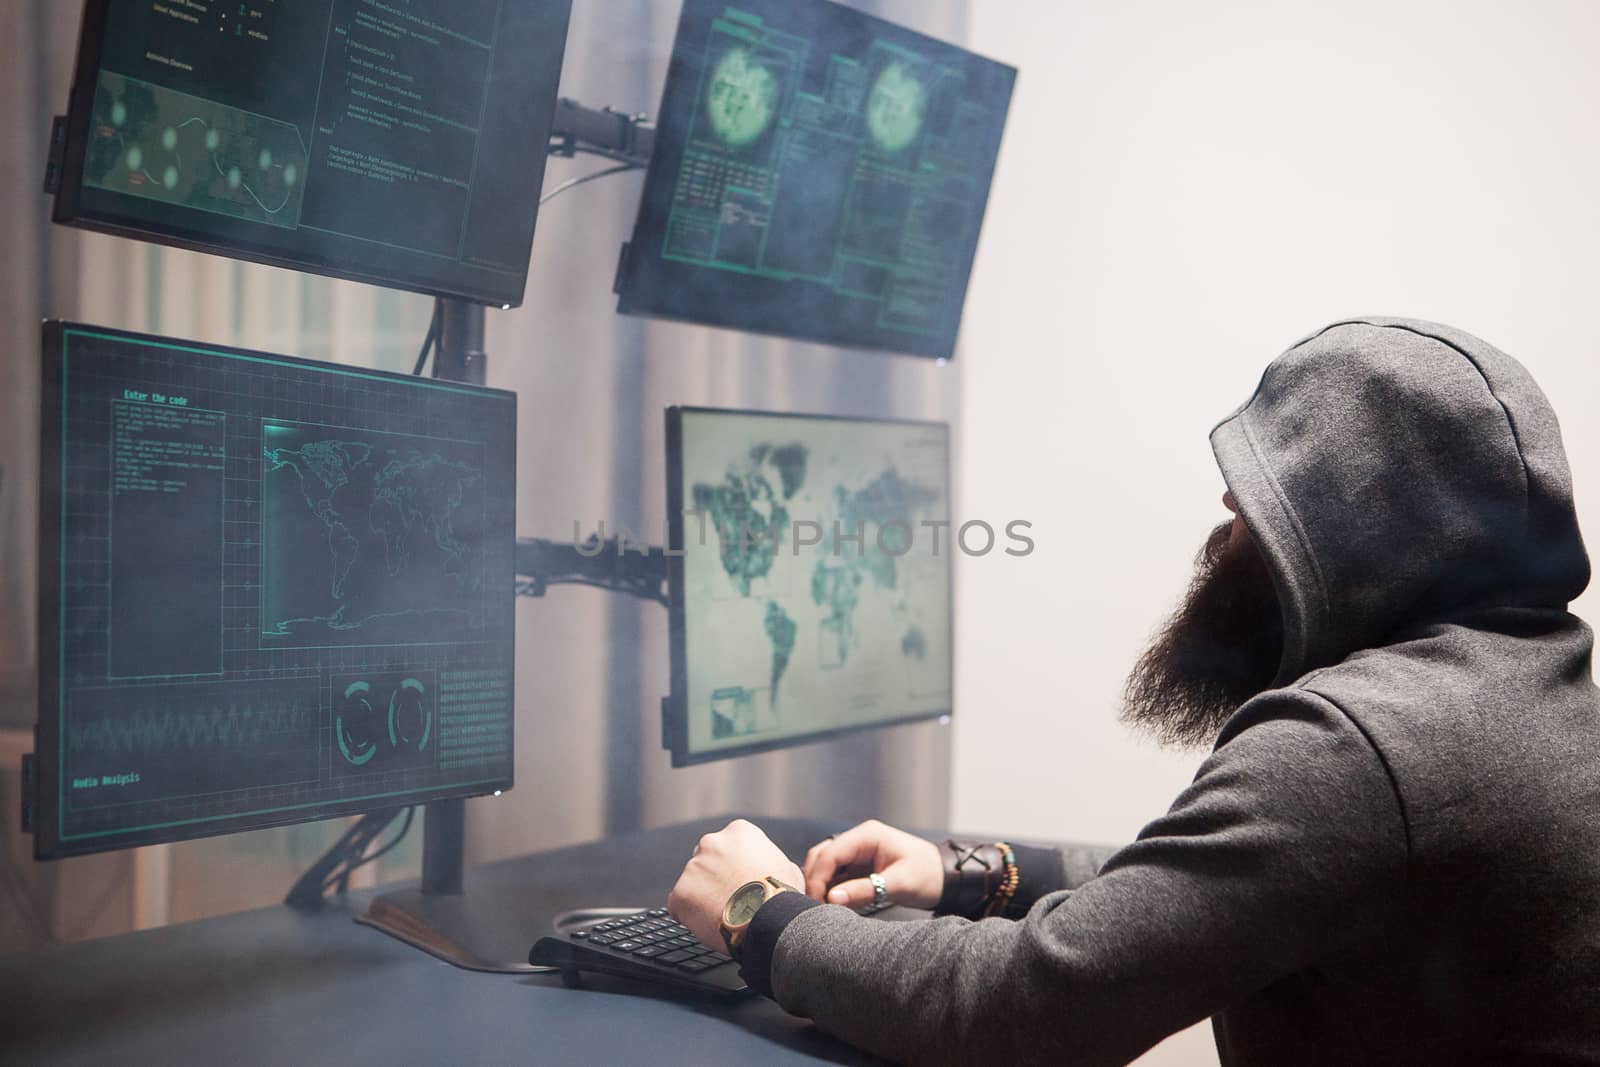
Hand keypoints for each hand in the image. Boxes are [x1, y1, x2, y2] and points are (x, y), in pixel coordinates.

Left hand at [667, 819, 804, 950]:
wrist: (769, 920)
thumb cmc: (783, 897)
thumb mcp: (788, 868)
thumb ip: (771, 861)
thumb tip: (775, 869)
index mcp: (739, 832)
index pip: (730, 846)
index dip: (735, 866)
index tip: (741, 881)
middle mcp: (712, 843)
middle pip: (707, 860)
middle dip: (714, 877)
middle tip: (729, 899)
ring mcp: (693, 868)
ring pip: (694, 883)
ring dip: (703, 897)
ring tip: (723, 916)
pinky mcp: (680, 894)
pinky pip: (680, 906)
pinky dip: (691, 916)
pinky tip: (710, 925)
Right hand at [802, 819, 942, 909]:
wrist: (946, 878)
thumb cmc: (928, 876)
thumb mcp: (898, 884)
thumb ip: (865, 890)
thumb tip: (832, 898)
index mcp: (867, 836)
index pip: (830, 854)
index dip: (818, 878)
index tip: (815, 902)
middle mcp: (859, 840)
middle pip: (822, 856)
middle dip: (815, 881)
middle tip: (815, 907)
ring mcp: (859, 852)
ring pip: (826, 866)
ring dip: (822, 885)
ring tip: (823, 908)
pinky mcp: (860, 866)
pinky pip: (837, 875)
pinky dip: (832, 889)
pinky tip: (833, 905)